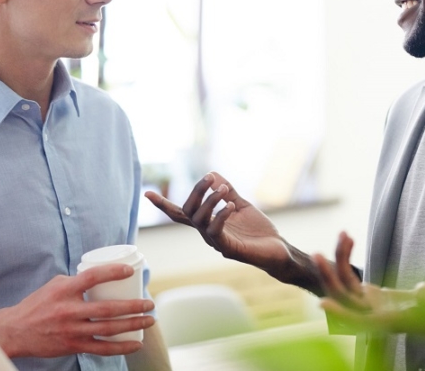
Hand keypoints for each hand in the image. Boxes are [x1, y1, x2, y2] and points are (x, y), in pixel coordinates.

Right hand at [0, 264, 154, 357]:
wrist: (15, 331)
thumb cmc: (39, 303)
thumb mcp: (56, 285)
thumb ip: (79, 280)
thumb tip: (105, 274)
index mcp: (64, 290)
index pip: (92, 277)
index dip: (113, 272)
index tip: (130, 271)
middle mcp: (68, 311)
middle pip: (107, 308)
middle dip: (133, 306)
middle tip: (149, 303)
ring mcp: (71, 330)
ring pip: (108, 329)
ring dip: (132, 325)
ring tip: (150, 320)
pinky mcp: (72, 345)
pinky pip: (101, 349)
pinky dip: (120, 347)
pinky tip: (135, 343)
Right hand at [145, 172, 292, 274]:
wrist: (277, 251)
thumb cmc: (257, 230)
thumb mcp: (241, 205)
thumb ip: (227, 192)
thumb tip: (213, 174)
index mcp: (207, 223)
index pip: (181, 213)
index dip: (164, 205)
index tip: (147, 193)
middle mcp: (207, 233)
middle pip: (189, 211)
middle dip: (196, 192)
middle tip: (209, 177)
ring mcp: (216, 242)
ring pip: (200, 220)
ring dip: (210, 201)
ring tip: (224, 189)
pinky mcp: (228, 249)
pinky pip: (216, 231)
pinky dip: (221, 215)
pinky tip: (230, 205)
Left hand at [314, 232, 424, 333]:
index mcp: (382, 321)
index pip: (357, 320)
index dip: (340, 313)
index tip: (322, 303)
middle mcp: (368, 313)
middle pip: (343, 296)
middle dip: (329, 276)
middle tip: (317, 254)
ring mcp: (365, 303)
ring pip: (344, 282)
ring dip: (339, 258)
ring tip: (343, 233)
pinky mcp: (366, 293)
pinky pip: (349, 275)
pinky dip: (347, 257)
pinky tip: (348, 238)